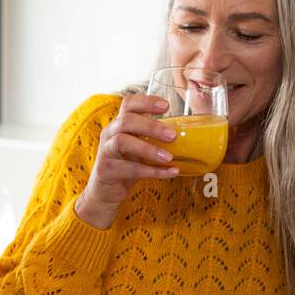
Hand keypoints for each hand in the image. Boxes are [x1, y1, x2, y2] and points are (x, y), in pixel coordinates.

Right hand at [74, 92, 180, 228]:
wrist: (104, 192)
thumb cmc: (126, 166)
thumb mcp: (138, 148)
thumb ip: (154, 139)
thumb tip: (189, 135)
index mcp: (119, 124)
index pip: (128, 104)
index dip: (146, 101)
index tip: (166, 106)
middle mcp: (109, 133)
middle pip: (126, 121)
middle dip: (151, 126)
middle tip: (173, 136)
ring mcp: (106, 151)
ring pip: (122, 142)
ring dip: (148, 149)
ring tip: (169, 157)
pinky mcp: (106, 170)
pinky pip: (130, 168)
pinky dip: (152, 171)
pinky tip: (171, 173)